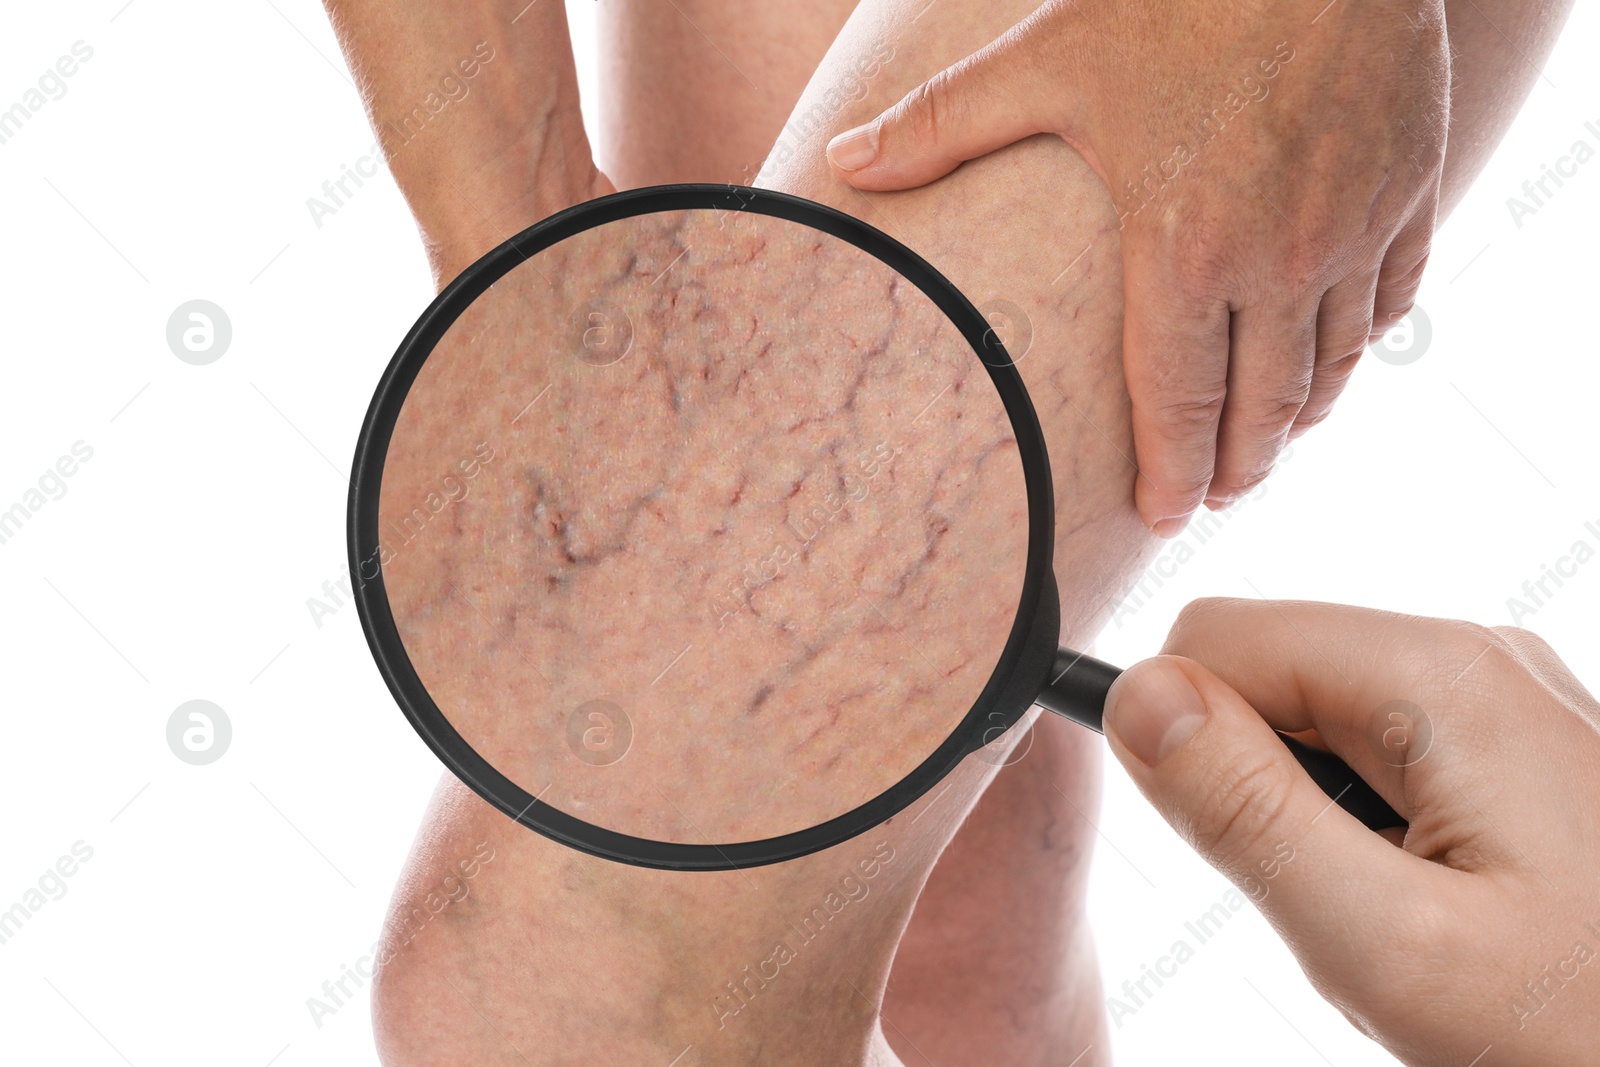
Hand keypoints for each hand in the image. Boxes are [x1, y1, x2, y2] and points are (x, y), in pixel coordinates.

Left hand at [826, 0, 1448, 533]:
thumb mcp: (1050, 58)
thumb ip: (944, 123)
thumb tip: (844, 162)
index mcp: (1183, 253)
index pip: (1180, 406)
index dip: (1172, 476)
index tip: (1165, 516)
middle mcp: (1278, 261)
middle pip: (1262, 408)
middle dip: (1237, 470)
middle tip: (1215, 500)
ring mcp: (1352, 230)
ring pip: (1332, 367)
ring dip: (1298, 419)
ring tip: (1268, 447)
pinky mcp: (1406, 190)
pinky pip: (1391, 301)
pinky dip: (1359, 345)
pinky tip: (1332, 361)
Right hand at [1102, 600, 1599, 1064]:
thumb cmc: (1582, 1029)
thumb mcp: (1387, 945)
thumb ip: (1246, 810)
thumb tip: (1136, 697)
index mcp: (1440, 676)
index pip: (1216, 636)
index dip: (1185, 739)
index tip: (1235, 846)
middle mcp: (1476, 659)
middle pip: (1269, 670)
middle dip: (1256, 783)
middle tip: (1335, 903)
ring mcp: (1506, 701)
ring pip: (1319, 716)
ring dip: (1313, 816)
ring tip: (1393, 917)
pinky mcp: (1519, 746)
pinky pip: (1382, 750)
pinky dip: (1368, 824)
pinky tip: (1432, 903)